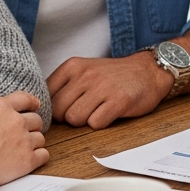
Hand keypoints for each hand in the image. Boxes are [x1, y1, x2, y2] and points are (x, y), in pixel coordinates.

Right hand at [0, 77, 47, 185]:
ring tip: (25, 147)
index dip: (31, 102)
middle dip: (31, 124)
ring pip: (40, 137)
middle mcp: (16, 121)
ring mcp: (23, 141)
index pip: (25, 99)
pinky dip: (39, 156)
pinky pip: (43, 155)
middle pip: (35, 119)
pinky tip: (31, 158)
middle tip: (24, 131)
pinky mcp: (26, 161)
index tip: (34, 105)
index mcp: (1, 107)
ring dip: (34, 141)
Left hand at [47, 54, 173, 128]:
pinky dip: (102, 123)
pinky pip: (96, 124)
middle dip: (68, 117)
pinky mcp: (118, 101)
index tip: (66, 108)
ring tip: (98, 110)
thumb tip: (40, 111)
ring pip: (75, 119)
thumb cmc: (113, 76)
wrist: (149, 70)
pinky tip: (110, 112)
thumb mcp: (85, 71)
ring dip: (85, 121)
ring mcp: (102, 87)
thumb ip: (63, 86)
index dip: (54, 108)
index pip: (46, 96)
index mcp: (73, 66)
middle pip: (59, 111)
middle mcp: (85, 74)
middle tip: (84, 111)